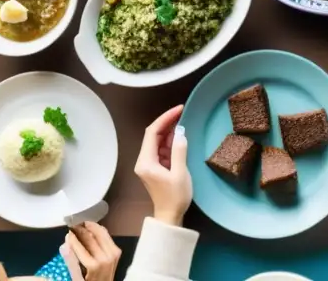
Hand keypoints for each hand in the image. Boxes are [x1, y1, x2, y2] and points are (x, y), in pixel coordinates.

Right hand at [61, 222, 121, 280]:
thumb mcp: (77, 277)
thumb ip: (70, 261)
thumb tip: (65, 244)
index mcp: (94, 265)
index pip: (81, 247)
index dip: (73, 238)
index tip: (67, 232)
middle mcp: (105, 258)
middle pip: (92, 237)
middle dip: (81, 229)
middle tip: (74, 224)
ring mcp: (113, 254)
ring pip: (101, 233)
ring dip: (91, 227)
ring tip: (82, 223)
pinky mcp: (117, 251)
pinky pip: (107, 236)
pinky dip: (99, 230)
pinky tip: (92, 228)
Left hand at [133, 105, 192, 226]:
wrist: (170, 216)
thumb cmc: (175, 197)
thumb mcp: (180, 173)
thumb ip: (179, 151)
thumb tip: (180, 132)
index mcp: (146, 162)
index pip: (152, 132)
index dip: (165, 118)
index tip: (179, 109)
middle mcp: (144, 160)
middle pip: (153, 135)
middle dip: (167, 122)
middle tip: (183, 112)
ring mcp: (149, 163)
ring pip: (158, 141)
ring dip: (170, 131)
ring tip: (183, 121)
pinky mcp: (156, 167)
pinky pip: (162, 148)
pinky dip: (170, 141)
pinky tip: (180, 136)